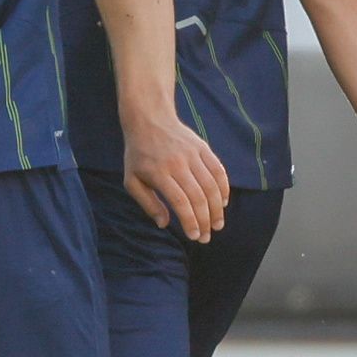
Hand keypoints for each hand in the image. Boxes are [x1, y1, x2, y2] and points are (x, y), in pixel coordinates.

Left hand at [122, 105, 231, 243]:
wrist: (149, 119)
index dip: (190, 221)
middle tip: (207, 236)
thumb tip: (163, 224)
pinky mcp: (203, 148)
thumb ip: (147, 203)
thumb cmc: (139, 154)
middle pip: (198, 196)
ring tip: (218, 224)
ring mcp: (192, 154)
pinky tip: (223, 202)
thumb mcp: (132, 180)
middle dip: (205, 220)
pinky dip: (224, 188)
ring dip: (217, 208)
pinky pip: (218, 171)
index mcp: (158, 173)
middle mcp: (177, 163)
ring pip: (211, 185)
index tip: (194, 236)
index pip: (180, 202)